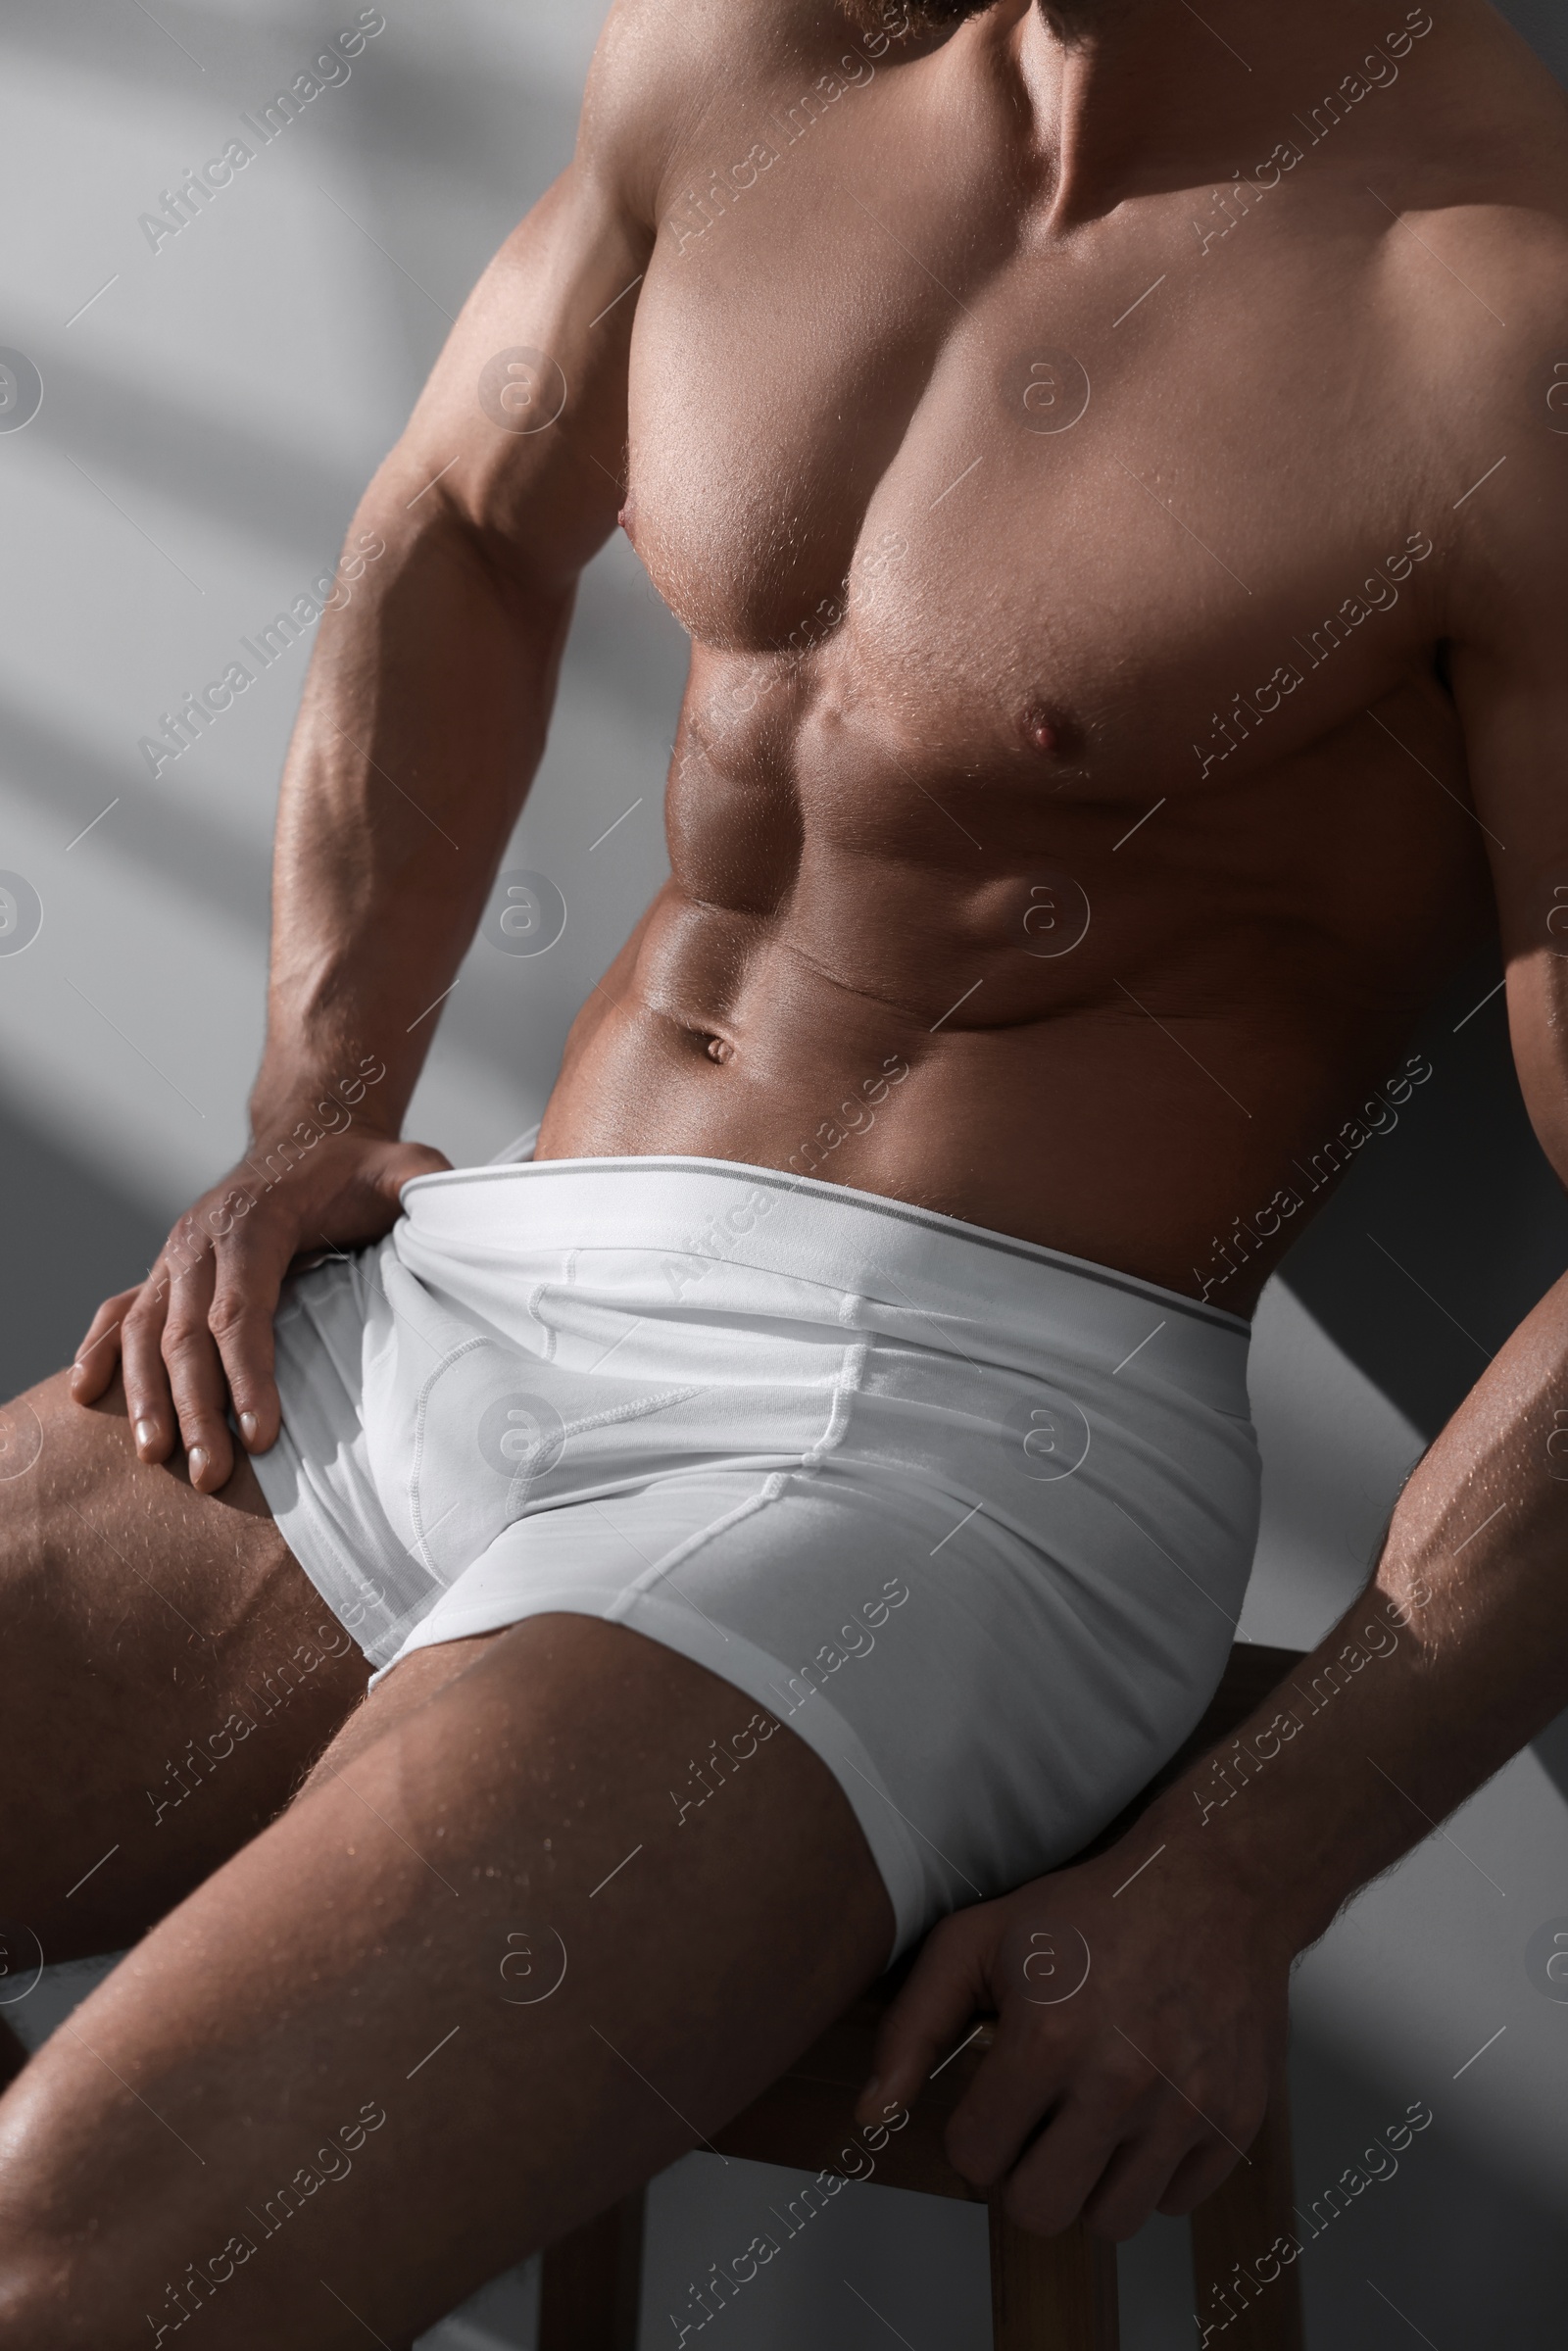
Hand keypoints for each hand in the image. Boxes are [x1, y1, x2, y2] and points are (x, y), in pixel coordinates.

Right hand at [70, 1106, 450, 1492]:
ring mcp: (176, 1254)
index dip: (249, 1375)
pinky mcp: (168, 1269)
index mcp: (255, 1219)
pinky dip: (103, 1350)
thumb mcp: (403, 1168)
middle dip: (196, 1409)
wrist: (309, 1133)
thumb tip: (451, 1218)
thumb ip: (426, 1189)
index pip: (241, 1309)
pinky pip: (123, 1310)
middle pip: (186, 1334)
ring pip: (146, 1331)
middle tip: (211, 1475)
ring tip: (156, 1457)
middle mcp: (200, 1238)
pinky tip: (87, 1393)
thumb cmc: (360, 1165)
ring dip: (145, 1396)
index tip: (263, 1436)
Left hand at [853, 1831, 1290, 2239]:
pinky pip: (1175, 2203)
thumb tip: (870, 2117)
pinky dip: (1153, 2173)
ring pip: (1110, 2222)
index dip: (975, 2130)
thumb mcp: (978, 1941)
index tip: (995, 2096)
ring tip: (1090, 2121)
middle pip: (1040, 2212)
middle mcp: (1120, 2083)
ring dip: (1089, 2181)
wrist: (1213, 1884)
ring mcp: (1186, 2108)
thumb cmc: (1092, 1910)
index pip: (976, 2159)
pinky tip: (1143, 2113)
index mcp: (1048, 2039)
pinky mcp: (1236, 2121)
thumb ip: (913, 2028)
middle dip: (1024, 2173)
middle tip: (1037, 2124)